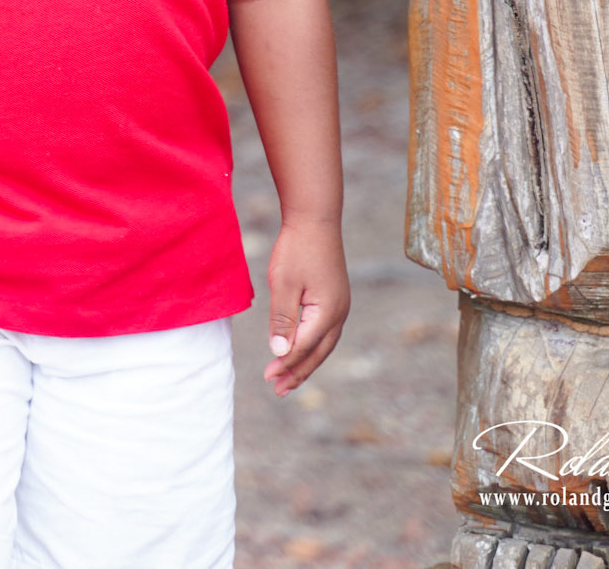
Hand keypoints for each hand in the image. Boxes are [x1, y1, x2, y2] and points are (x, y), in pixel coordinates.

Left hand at [262, 218, 348, 395]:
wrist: (315, 219)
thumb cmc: (297, 249)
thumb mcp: (284, 284)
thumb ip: (282, 320)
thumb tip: (279, 352)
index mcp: (327, 312)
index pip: (303, 347)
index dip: (285, 364)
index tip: (268, 378)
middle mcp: (339, 313)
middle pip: (318, 353)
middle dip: (298, 372)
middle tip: (279, 390)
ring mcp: (340, 306)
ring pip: (323, 345)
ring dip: (306, 363)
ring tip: (289, 380)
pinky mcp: (335, 299)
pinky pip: (325, 332)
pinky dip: (312, 346)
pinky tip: (301, 351)